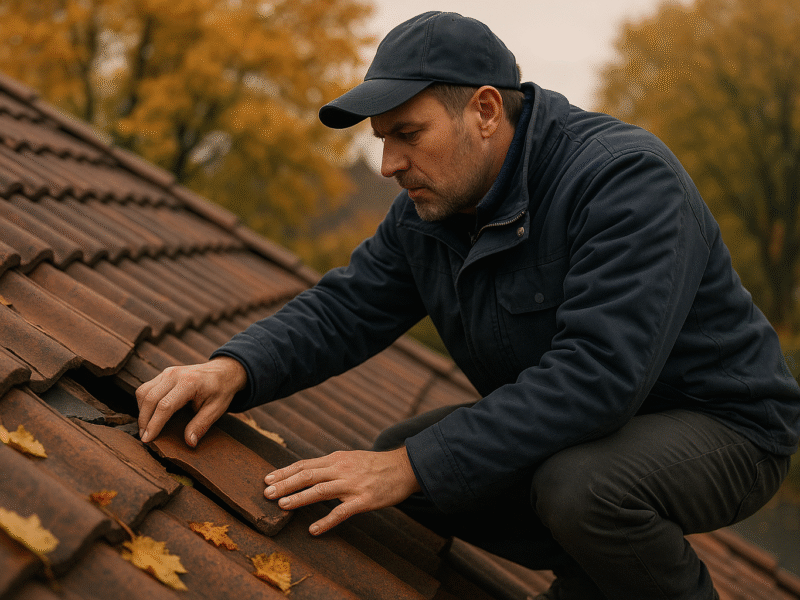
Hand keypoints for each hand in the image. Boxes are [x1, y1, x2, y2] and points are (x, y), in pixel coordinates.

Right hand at [136, 357, 246, 445]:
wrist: (223, 371)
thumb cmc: (221, 390)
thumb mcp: (217, 409)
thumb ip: (201, 425)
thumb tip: (189, 443)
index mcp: (189, 383)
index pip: (165, 406)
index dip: (154, 424)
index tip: (147, 440)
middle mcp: (175, 375)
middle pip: (150, 399)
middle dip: (144, 421)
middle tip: (144, 438)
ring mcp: (168, 372)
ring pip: (143, 392)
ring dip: (141, 411)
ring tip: (146, 429)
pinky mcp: (164, 374)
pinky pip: (146, 388)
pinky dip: (144, 403)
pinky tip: (150, 415)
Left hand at [264, 447, 421, 534]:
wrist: (404, 467)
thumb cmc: (374, 465)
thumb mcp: (350, 458)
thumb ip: (330, 465)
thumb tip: (306, 472)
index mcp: (336, 459)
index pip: (305, 464)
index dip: (285, 471)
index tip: (267, 478)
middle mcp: (341, 469)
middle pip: (308, 475)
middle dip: (285, 484)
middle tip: (266, 493)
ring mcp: (352, 485)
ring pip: (321, 490)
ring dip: (299, 498)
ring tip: (282, 506)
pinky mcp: (364, 500)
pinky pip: (342, 511)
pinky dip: (326, 521)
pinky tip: (314, 529)